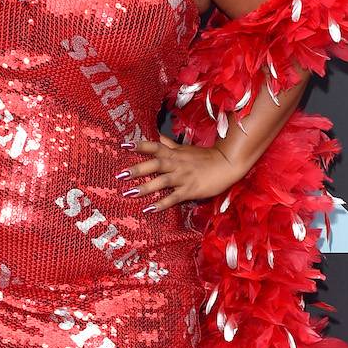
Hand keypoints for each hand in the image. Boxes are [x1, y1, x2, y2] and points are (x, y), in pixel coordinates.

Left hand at [116, 133, 238, 209]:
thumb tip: (158, 137)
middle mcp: (176, 164)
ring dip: (145, 187)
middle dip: (137, 169)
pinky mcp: (190, 191)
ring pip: (162, 182)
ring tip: (129, 193)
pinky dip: (161, 204)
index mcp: (174, 153)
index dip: (140, 146)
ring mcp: (183, 178)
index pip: (154, 147)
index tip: (124, 145)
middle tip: (120, 174)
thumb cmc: (205, 157)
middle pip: (154, 165)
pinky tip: (148, 209)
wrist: (227, 165)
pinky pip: (173, 198)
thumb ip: (170, 145)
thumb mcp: (186, 149)